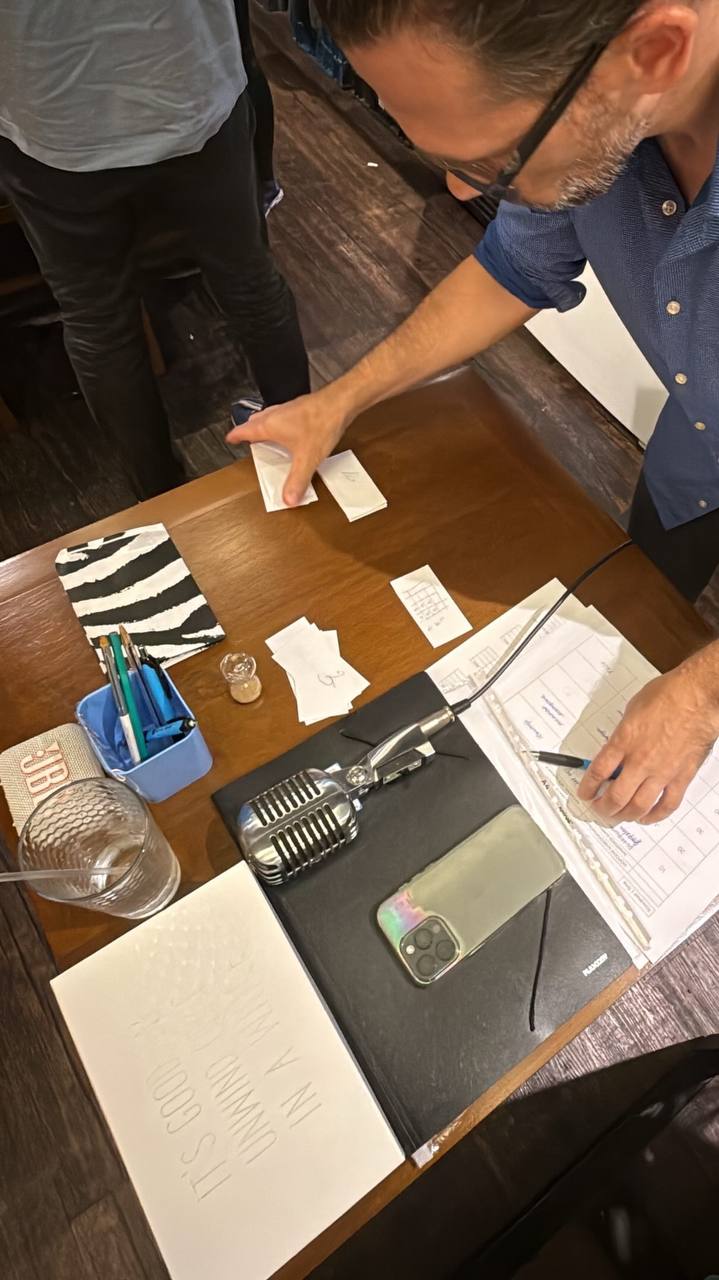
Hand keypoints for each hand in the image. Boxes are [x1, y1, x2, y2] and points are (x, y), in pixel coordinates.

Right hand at [226, 384, 352, 506]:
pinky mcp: (300, 408)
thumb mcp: (306, 459)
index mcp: (269, 426)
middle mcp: (275, 415)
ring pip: (268, 418)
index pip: (243, 430)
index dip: (235, 436)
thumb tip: (288, 498)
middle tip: (248, 442)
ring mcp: (287, 409)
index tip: (230, 440)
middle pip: (254, 423)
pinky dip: (279, 425)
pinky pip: (282, 416)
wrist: (340, 403)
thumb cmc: (321, 423)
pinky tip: (290, 433)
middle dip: (249, 432)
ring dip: (264, 428)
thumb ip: (296, 480)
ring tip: (266, 439)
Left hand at [577, 660, 718, 824]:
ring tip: (619, 816)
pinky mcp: (682, 776)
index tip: (585, 793)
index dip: (588, 787)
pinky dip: (656, 815)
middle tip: (599, 809)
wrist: (697, 696)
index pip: (597, 772)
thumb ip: (624, 733)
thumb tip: (617, 747)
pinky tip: (647, 818)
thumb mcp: (632, 709)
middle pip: (616, 796)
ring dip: (625, 815)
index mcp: (623, 741)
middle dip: (603, 808)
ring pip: (639, 806)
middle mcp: (640, 761)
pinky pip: (667, 804)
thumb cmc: (668, 695)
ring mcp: (661, 771)